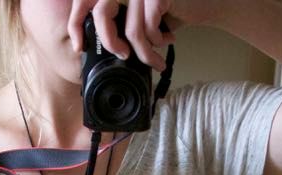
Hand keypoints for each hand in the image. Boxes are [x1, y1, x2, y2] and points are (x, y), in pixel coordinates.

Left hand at [67, 0, 210, 69]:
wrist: (205, 1)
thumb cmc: (170, 10)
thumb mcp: (138, 14)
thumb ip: (119, 22)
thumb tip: (95, 46)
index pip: (84, 0)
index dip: (76, 22)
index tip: (79, 46)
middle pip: (102, 14)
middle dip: (111, 42)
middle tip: (122, 55)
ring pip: (131, 30)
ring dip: (145, 53)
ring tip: (156, 61)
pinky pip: (148, 29)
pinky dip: (158, 41)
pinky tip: (168, 40)